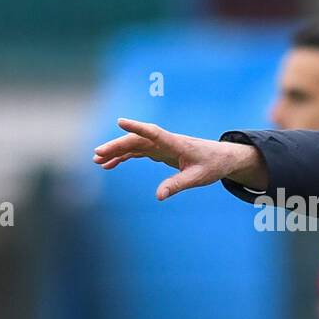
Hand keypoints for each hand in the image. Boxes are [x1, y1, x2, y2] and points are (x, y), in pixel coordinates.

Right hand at [92, 118, 267, 199]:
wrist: (222, 158)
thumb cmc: (212, 165)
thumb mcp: (197, 178)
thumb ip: (177, 185)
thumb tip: (158, 196)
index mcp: (175, 143)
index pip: (153, 133)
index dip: (137, 127)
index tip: (120, 121)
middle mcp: (165, 141)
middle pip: (137, 140)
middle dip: (116, 146)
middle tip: (97, 154)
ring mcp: (161, 145)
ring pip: (134, 145)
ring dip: (116, 151)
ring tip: (97, 161)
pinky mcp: (160, 151)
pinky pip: (138, 152)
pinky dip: (124, 157)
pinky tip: (110, 165)